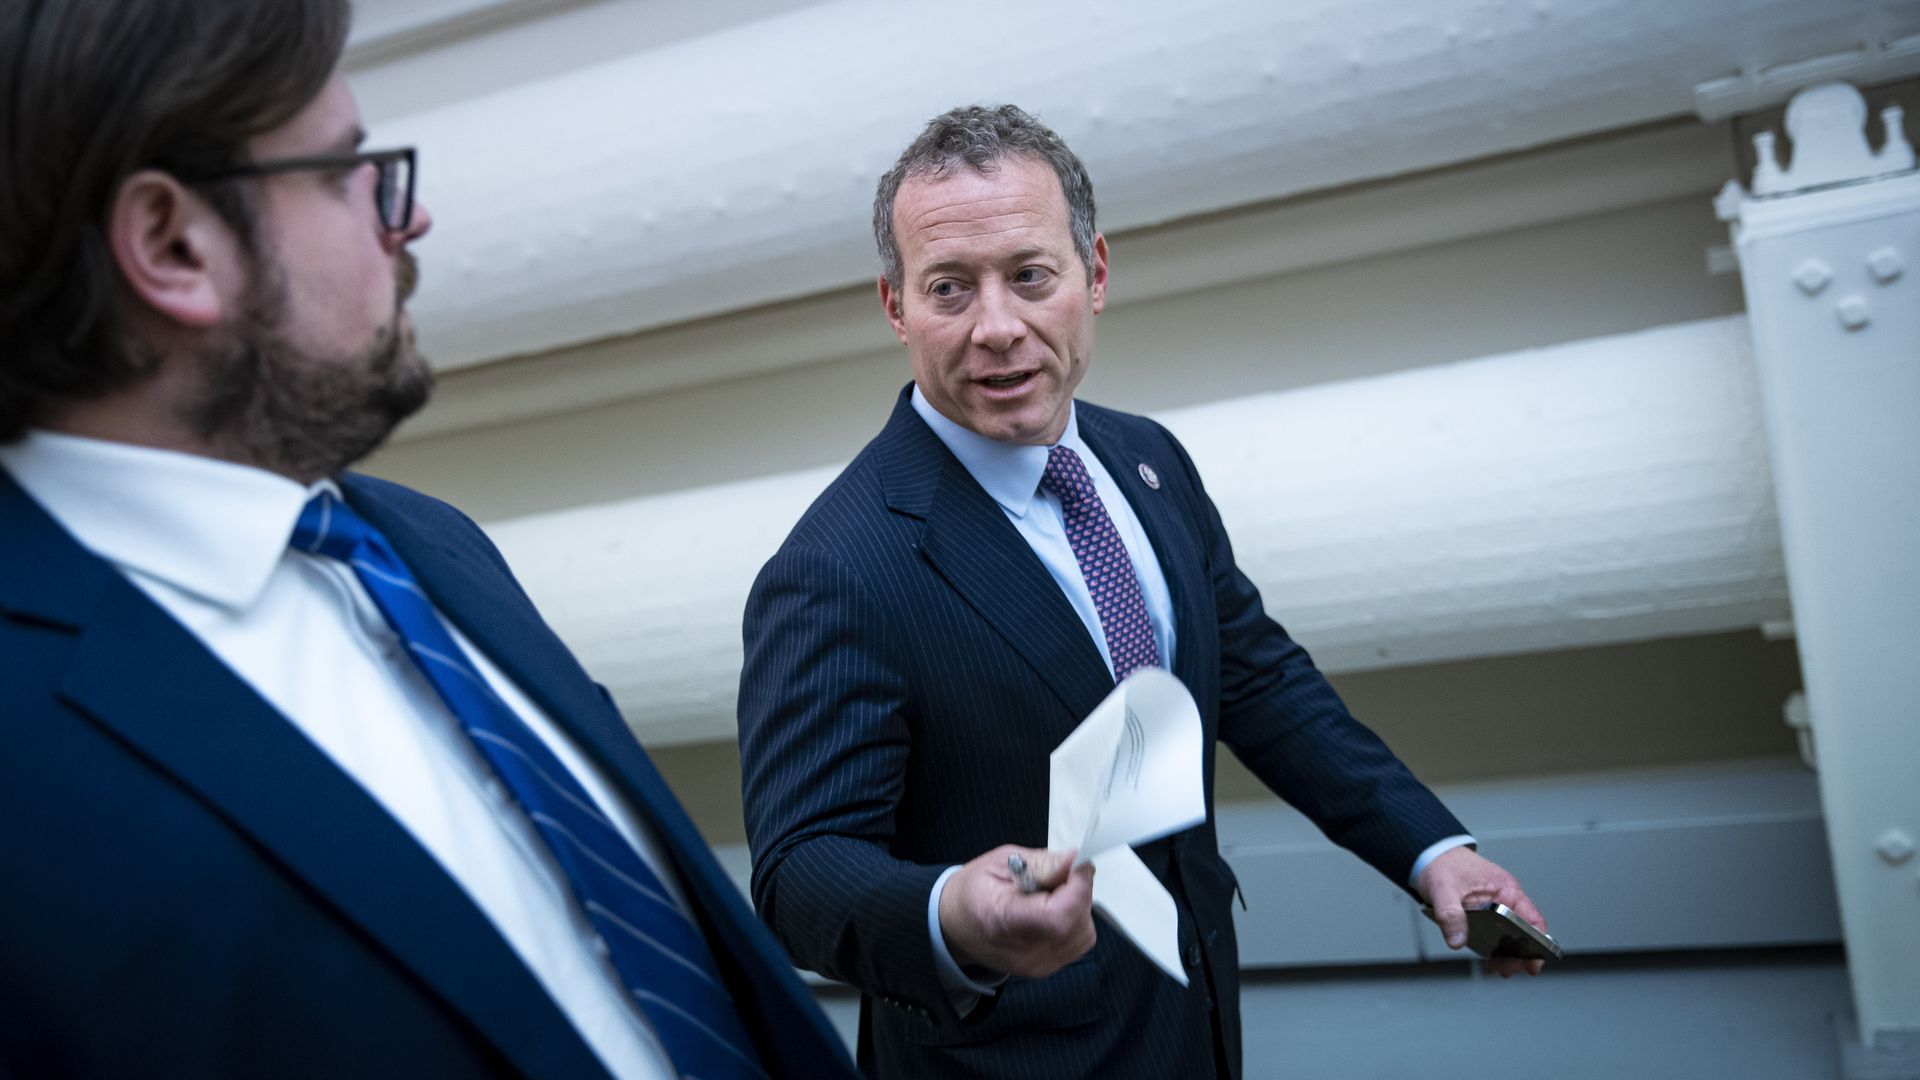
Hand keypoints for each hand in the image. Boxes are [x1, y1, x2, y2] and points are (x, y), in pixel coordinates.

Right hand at [938, 845, 1095, 978]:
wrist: (955, 926)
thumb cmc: (974, 891)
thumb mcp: (1000, 862)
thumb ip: (1041, 863)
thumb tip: (1075, 861)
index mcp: (1003, 920)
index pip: (1058, 916)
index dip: (1078, 888)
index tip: (1077, 866)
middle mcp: (1023, 952)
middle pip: (1076, 924)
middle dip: (1079, 893)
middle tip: (1059, 876)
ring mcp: (1036, 966)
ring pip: (1084, 934)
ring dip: (1078, 908)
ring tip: (1052, 894)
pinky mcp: (1046, 969)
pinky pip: (1079, 942)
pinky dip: (1075, 922)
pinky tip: (1054, 910)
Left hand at [1417, 847, 1547, 977]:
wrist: (1432, 856)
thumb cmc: (1443, 865)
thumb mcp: (1443, 890)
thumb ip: (1450, 915)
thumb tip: (1457, 941)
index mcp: (1505, 889)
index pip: (1532, 919)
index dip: (1538, 942)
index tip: (1534, 961)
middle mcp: (1506, 898)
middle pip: (1525, 931)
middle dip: (1519, 954)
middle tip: (1506, 969)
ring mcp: (1497, 906)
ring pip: (1512, 934)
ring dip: (1507, 953)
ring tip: (1497, 968)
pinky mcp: (1486, 913)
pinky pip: (1498, 933)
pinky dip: (1496, 947)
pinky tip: (1489, 959)